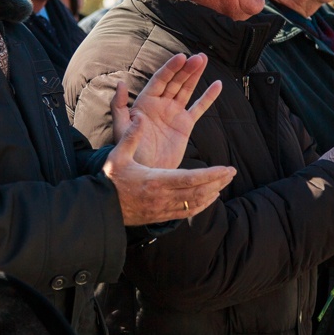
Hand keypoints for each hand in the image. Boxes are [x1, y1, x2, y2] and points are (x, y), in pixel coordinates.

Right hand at [104, 114, 236, 224]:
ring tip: (224, 183)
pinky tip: (208, 198)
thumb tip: (140, 118)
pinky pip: (187, 212)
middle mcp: (163, 197)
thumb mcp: (117, 155)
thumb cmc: (110, 179)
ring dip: (212, 193)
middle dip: (217, 182)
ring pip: (195, 204)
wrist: (102, 208)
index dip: (211, 175)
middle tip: (232, 173)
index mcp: (156, 180)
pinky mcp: (161, 216)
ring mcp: (163, 209)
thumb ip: (131, 136)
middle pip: (198, 192)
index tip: (226, 169)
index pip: (190, 179)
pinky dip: (201, 205)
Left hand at [111, 53, 221, 169]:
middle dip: (187, 68)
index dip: (171, 68)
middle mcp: (160, 104)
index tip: (181, 57)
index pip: (160, 80)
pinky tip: (217, 85)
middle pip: (175, 81)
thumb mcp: (120, 128)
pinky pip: (198, 108)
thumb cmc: (129, 151)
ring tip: (203, 60)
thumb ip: (118, 105)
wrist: (145, 172)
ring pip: (186, 89)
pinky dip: (208, 97)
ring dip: (195, 75)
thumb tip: (121, 83)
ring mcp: (174, 113)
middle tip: (199, 57)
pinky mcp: (185, 125)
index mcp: (145, 102)